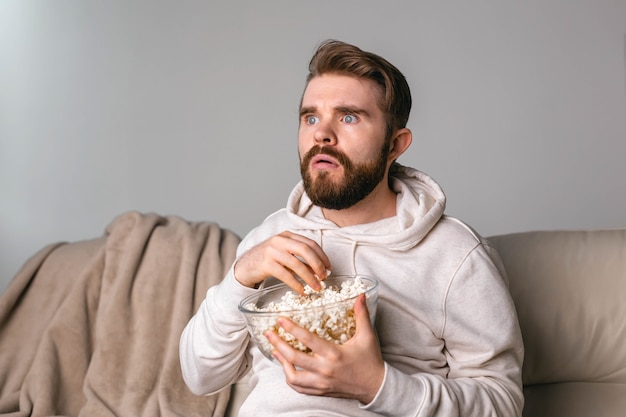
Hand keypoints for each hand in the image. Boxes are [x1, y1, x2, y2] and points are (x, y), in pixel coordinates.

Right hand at [234, 231, 330, 293]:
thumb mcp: (284, 253)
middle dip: (318, 265)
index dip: (322, 256)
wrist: (245, 266)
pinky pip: (286, 275)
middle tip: (324, 277)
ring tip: (316, 287)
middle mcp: (280, 240)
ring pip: (297, 264)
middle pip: (305, 250)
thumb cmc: (268, 260)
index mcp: (288, 235)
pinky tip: (302, 291)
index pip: (310, 243)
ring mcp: (272, 251)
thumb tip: (319, 269)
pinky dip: (296, 284)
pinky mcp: (266, 264)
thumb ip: (299, 258)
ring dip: (309, 278)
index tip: (329, 268)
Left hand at [265, 294, 384, 403]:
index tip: (281, 319)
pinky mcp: (320, 391)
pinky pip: (299, 387)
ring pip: (293, 376)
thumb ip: (362, 314)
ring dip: (281, 362)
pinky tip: (287, 366)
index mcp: (334, 354)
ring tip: (275, 350)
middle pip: (294, 358)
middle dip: (278, 344)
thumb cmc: (371, 360)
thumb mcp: (367, 336)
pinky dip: (290, 377)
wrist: (375, 386)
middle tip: (269, 333)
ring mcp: (321, 382)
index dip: (292, 329)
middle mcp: (324, 369)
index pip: (308, 340)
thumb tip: (361, 295)